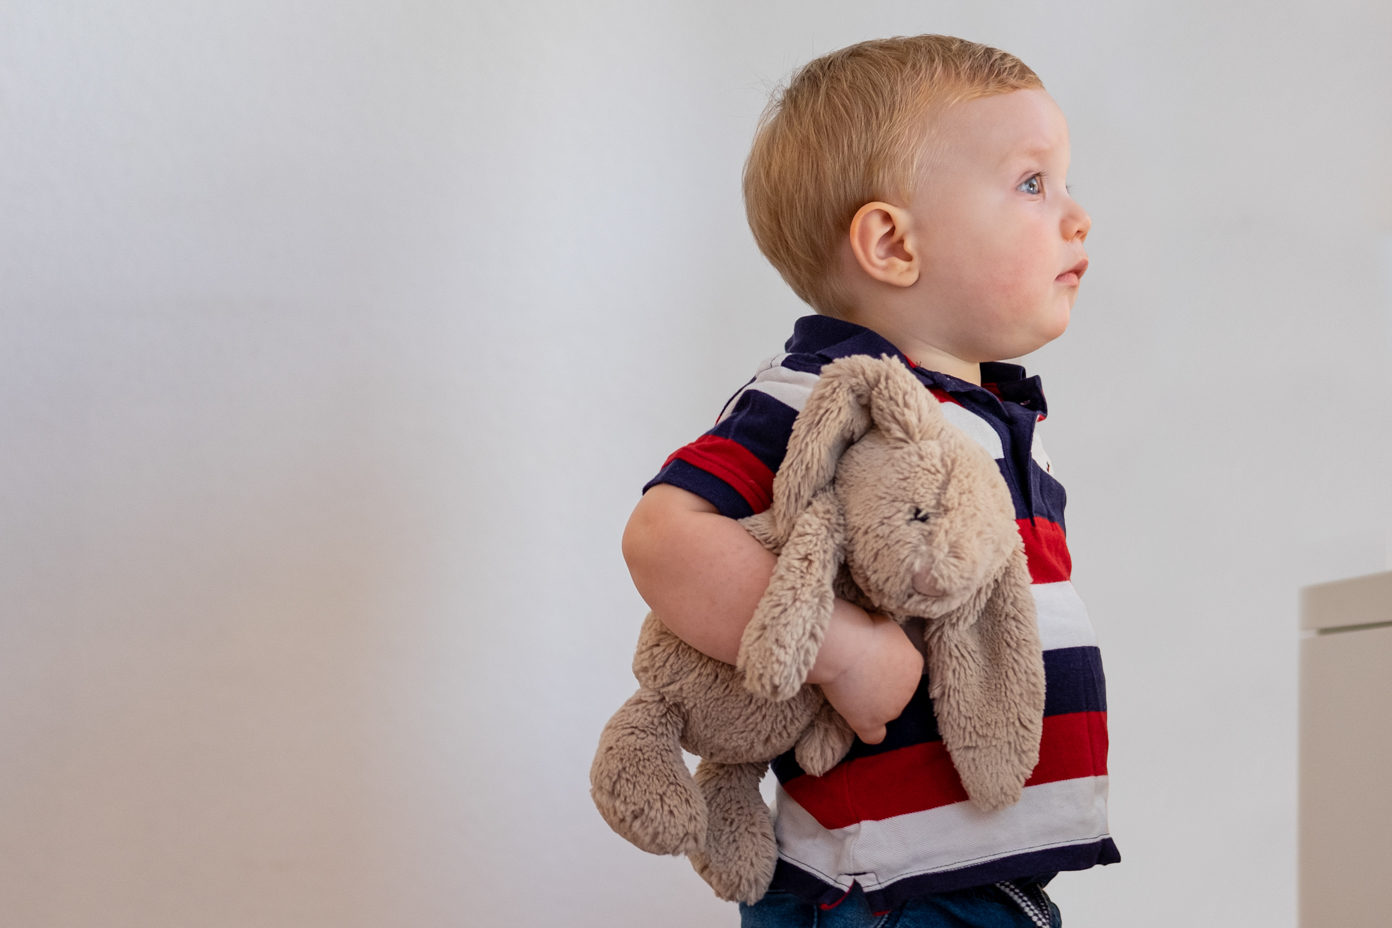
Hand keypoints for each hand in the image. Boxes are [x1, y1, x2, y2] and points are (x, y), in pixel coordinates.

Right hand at [816, 613, 921, 744]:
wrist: (845, 648)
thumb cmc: (862, 630)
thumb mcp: (887, 628)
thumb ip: (891, 644)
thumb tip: (885, 648)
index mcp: (915, 664)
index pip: (906, 671)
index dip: (888, 667)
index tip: (871, 660)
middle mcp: (909, 689)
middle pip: (896, 692)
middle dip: (880, 684)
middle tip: (857, 671)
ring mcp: (891, 708)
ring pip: (883, 710)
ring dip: (869, 701)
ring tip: (848, 684)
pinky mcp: (869, 721)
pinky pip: (875, 736)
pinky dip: (869, 731)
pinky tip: (860, 721)